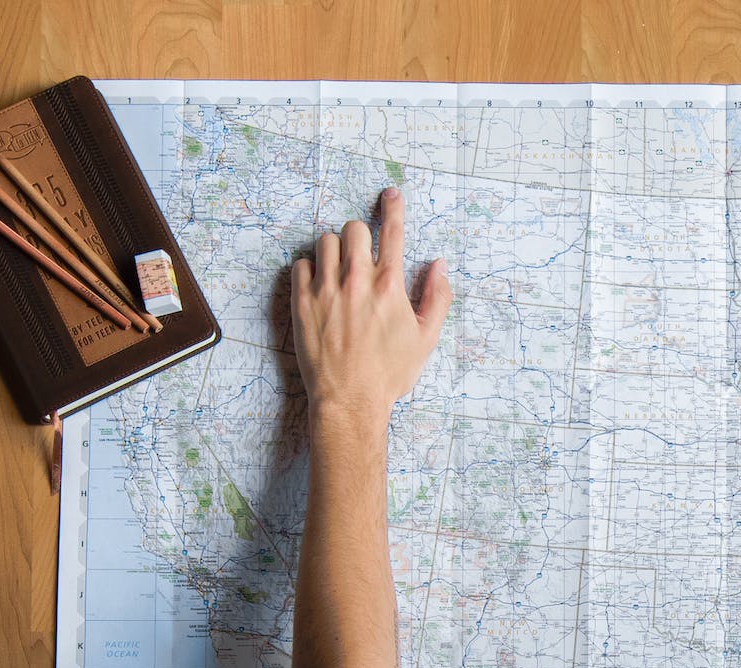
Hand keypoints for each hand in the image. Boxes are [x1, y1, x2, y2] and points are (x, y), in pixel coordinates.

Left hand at [289, 187, 451, 436]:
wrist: (349, 400)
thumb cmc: (389, 374)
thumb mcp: (426, 339)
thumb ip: (436, 298)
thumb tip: (440, 267)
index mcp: (389, 285)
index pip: (393, 231)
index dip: (393, 206)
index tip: (390, 194)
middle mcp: (356, 280)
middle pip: (354, 228)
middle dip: (360, 235)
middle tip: (361, 254)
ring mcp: (326, 290)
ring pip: (324, 241)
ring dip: (334, 249)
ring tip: (339, 269)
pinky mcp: (302, 303)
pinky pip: (300, 264)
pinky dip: (310, 268)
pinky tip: (319, 285)